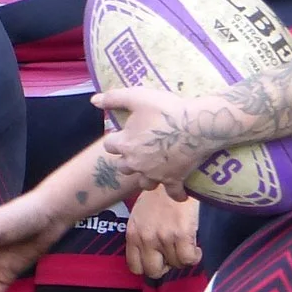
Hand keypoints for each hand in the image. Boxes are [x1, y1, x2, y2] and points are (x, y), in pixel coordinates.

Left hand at [95, 84, 222, 189]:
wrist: (197, 125)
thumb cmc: (166, 109)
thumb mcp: (137, 97)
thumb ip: (114, 98)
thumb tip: (94, 101)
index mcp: (125, 144)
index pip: (109, 145)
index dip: (116, 138)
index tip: (125, 133)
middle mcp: (136, 163)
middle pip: (123, 167)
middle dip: (128, 159)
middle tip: (139, 149)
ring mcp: (155, 174)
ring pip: (144, 183)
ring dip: (146, 177)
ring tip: (153, 168)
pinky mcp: (174, 180)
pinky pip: (173, 193)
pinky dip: (176, 193)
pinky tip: (179, 193)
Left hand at [125, 184, 199, 279]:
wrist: (174, 175)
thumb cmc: (159, 194)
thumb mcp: (140, 215)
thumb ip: (141, 234)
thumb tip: (152, 254)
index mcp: (132, 233)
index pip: (134, 267)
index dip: (148, 267)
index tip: (158, 260)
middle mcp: (145, 237)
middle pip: (153, 271)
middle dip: (165, 267)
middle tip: (173, 255)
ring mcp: (163, 236)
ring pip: (175, 264)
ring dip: (182, 258)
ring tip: (186, 245)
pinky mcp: (182, 233)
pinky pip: (189, 259)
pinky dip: (195, 257)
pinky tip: (196, 247)